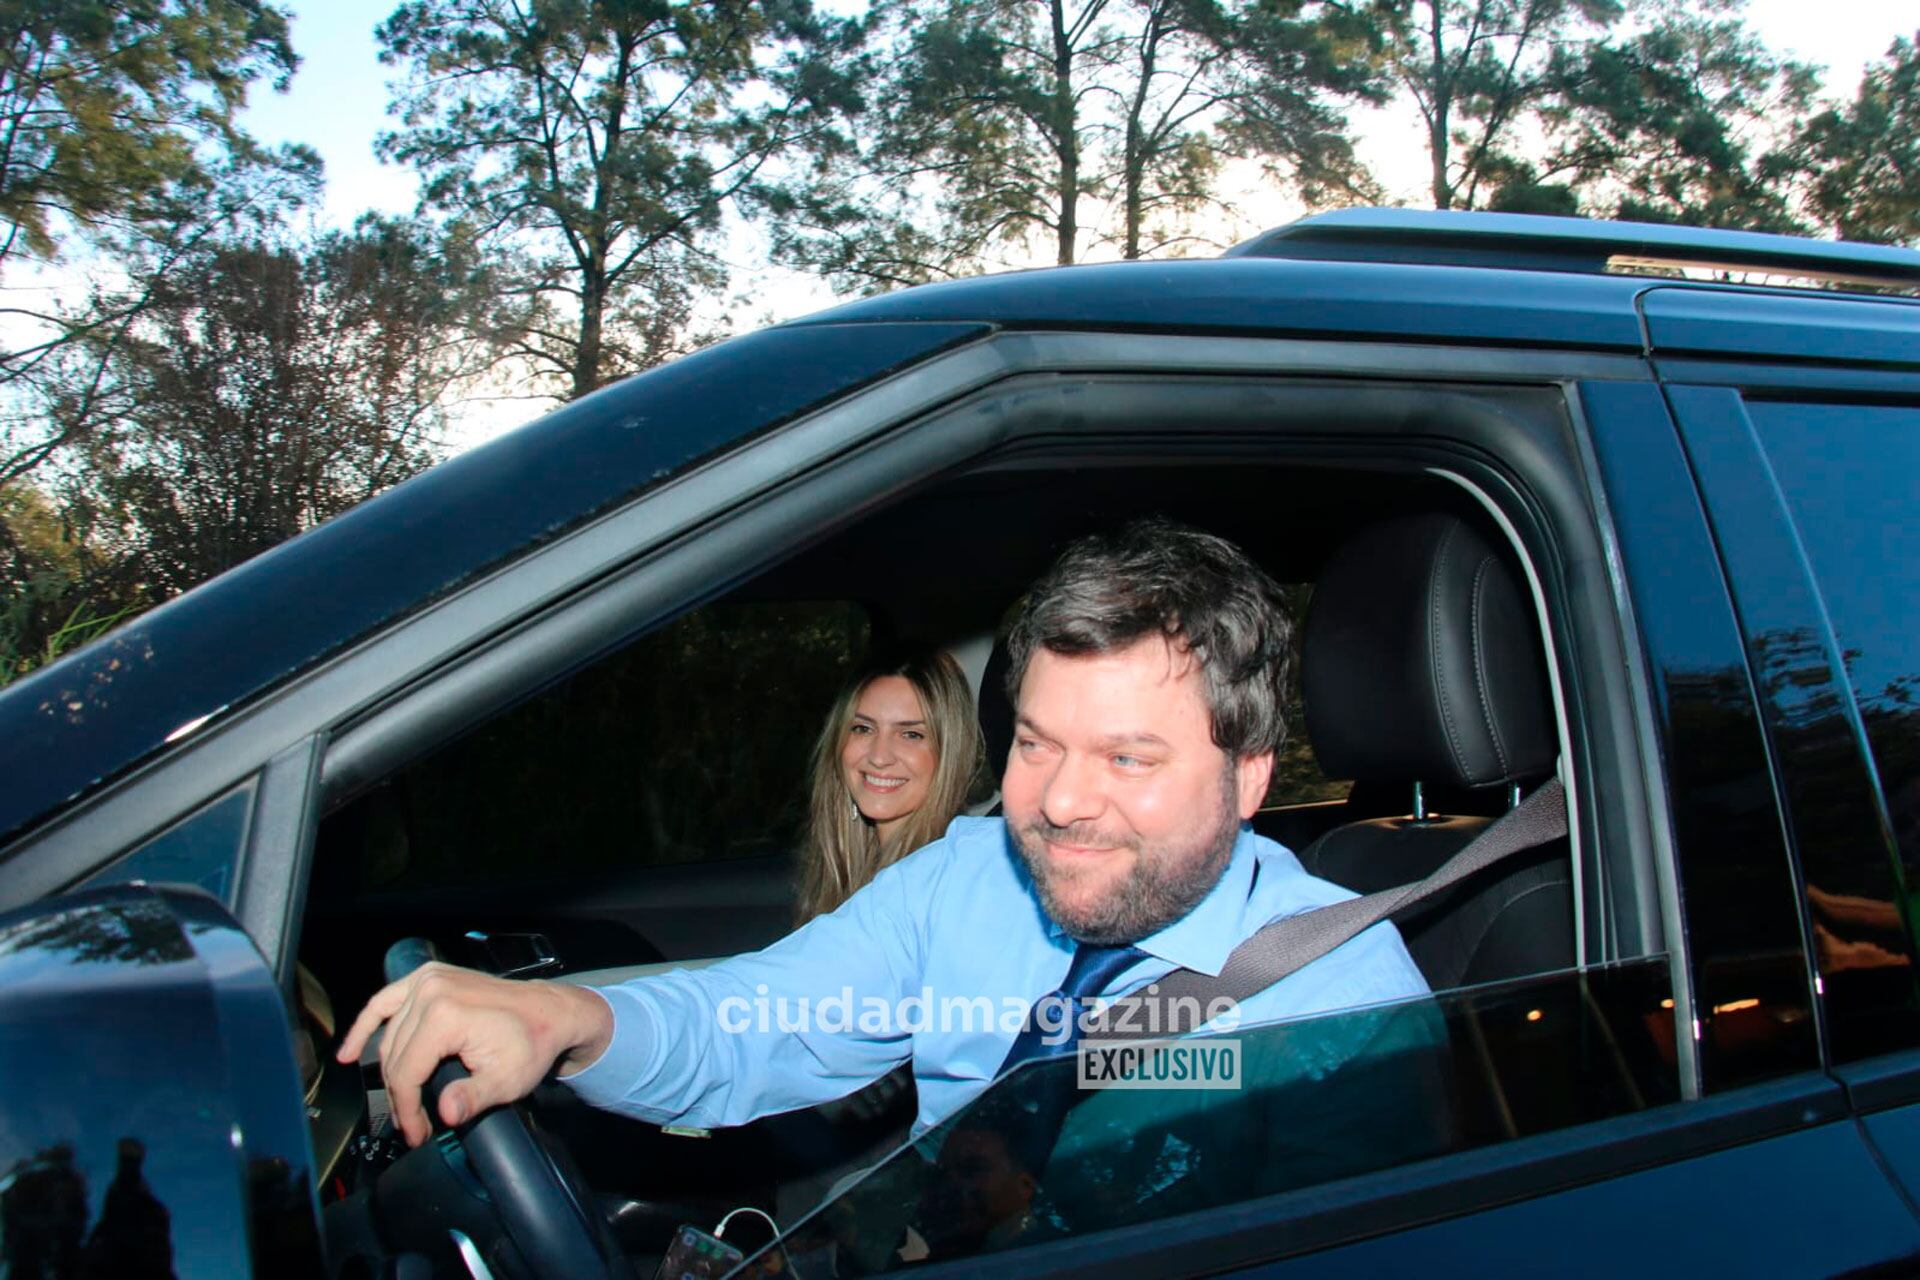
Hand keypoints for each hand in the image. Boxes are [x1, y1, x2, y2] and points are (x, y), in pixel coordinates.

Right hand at [335, 962, 614, 1146]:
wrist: (548, 1011)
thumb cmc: (531, 1045)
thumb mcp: (509, 1079)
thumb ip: (475, 1097)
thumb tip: (445, 1113)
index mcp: (444, 1015)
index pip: (406, 1074)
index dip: (407, 1111)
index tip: (418, 1134)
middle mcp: (428, 991)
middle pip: (394, 1057)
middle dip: (401, 1097)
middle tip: (414, 1125)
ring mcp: (426, 980)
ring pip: (389, 1038)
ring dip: (389, 1073)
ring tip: (400, 1104)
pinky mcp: (426, 977)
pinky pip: (384, 1002)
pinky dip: (365, 1026)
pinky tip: (348, 1053)